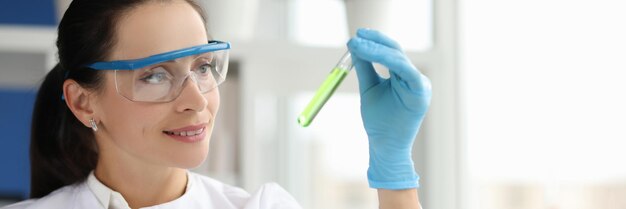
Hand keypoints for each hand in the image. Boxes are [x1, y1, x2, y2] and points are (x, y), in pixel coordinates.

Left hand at [347, 28, 431, 189]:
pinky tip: (370, 54)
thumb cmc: (378, 120)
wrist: (384, 145)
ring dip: (376, 50)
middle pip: (395, 51)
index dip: (374, 41)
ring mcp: (419, 84)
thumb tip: (354, 45)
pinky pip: (405, 70)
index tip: (355, 36)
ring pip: (398, 58)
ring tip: (358, 46)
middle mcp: (413, 77)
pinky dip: (387, 60)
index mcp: (403, 75)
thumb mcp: (369, 88)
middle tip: (355, 38)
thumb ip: (364, 67)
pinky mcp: (421, 92)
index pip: (389, 51)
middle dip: (374, 42)